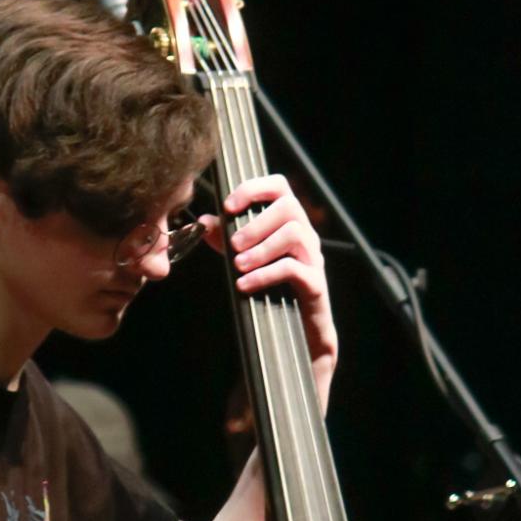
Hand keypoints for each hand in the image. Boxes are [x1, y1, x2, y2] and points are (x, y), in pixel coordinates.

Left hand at [207, 174, 337, 411]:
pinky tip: (245, 285)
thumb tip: (204, 222)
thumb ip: (226, 239)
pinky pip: (294, 269)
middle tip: (232, 246)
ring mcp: (313, 258)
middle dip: (255, 224)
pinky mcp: (316, 283)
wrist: (297, 334)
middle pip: (288, 207)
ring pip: (294, 234)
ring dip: (260, 249)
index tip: (229, 206)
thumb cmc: (270, 289)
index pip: (279, 186)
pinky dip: (266, 274)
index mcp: (288, 221)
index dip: (254, 188)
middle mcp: (305, 234)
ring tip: (237, 267)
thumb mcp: (244, 260)